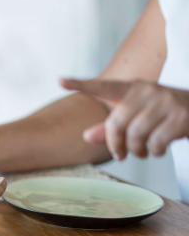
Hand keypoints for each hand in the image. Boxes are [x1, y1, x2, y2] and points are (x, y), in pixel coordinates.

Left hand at [61, 79, 188, 159]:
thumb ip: (112, 126)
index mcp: (133, 89)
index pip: (103, 87)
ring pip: (136, 134)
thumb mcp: (139, 116)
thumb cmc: (166, 115)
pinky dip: (155, 152)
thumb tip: (86, 136)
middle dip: (116, 144)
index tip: (59, 80)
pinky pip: (156, 142)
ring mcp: (165, 102)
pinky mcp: (180, 117)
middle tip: (121, 154)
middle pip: (116, 122)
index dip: (81, 84)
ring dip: (136, 150)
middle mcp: (147, 91)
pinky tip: (158, 149)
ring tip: (142, 152)